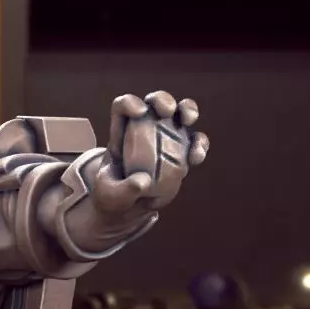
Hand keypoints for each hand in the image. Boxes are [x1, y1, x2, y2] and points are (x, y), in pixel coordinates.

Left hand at [92, 91, 209, 218]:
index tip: (139, 113)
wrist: (129, 208)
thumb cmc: (113, 197)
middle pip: (154, 102)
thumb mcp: (109, 196)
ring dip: (187, 110)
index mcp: (121, 132)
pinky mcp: (181, 152)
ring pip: (179, 113)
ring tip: (189, 120)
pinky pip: (195, 142)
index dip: (130, 103)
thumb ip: (122, 190)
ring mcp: (165, 138)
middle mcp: (145, 129)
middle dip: (163, 100)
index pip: (123, 106)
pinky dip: (200, 145)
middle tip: (166, 112)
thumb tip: (143, 182)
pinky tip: (196, 158)